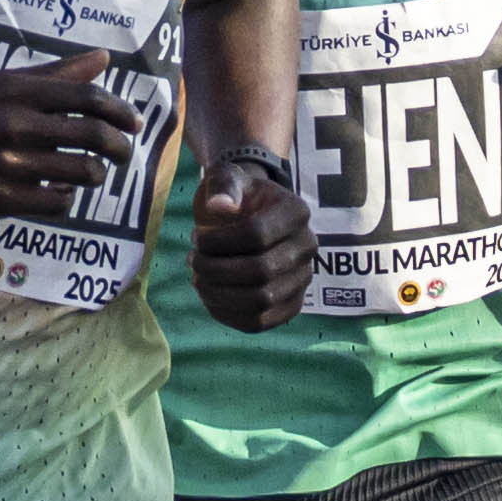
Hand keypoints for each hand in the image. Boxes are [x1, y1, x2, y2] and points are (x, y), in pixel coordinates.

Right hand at [0, 49, 142, 223]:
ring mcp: (11, 164)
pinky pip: (57, 202)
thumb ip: (54, 73)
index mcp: (18, 91)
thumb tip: (103, 58)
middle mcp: (17, 125)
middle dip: (119, 148)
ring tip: (91, 173)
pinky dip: (67, 198)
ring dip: (96, 175)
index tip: (133, 123)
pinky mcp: (2, 198)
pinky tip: (59, 192)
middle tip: (121, 153)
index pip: (89, 98)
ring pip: (81, 172)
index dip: (121, 112)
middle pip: (94, 136)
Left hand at [187, 150, 314, 332]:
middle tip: (193, 261)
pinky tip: (209, 297)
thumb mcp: (229, 178)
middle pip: (259, 271)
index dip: (217, 241)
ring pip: (260, 302)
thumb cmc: (238, 197)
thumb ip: (223, 185)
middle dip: (214, 269)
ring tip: (199, 279)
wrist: (254, 217)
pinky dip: (227, 314)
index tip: (196, 237)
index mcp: (296, 212)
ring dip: (218, 294)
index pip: (256, 234)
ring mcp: (303, 279)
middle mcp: (308, 246)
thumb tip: (220, 207)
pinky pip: (259, 323)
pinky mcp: (291, 305)